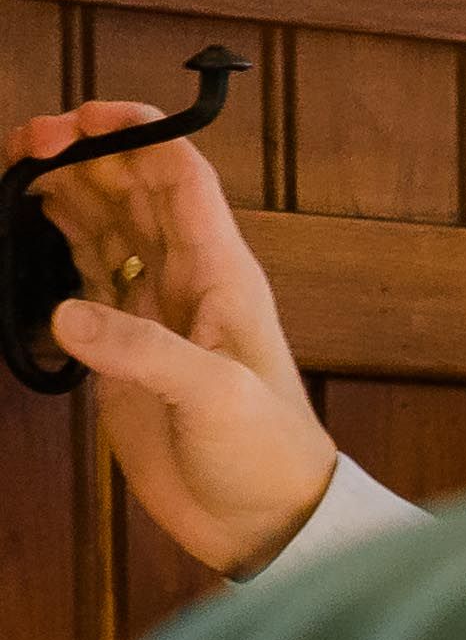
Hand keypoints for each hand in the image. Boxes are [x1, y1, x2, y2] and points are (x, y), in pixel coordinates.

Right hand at [16, 103, 336, 576]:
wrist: (266, 524)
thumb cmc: (265, 457)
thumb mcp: (217, 399)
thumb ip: (144, 352)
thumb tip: (67, 312)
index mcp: (220, 274)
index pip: (180, 176)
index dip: (136, 133)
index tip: (80, 115)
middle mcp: (185, 281)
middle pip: (132, 190)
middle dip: (84, 153)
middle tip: (26, 140)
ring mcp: (154, 312)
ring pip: (106, 225)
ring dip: (65, 191)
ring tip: (14, 168)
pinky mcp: (127, 348)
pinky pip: (86, 276)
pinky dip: (56, 246)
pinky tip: (23, 230)